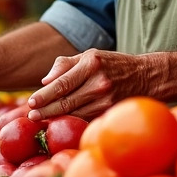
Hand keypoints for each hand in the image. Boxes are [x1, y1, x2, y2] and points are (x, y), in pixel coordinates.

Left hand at [26, 48, 156, 120]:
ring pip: (74, 113)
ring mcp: (106, 99)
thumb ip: (65, 65)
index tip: (30, 103)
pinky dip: (71, 120)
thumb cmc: (111, 64)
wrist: (145, 76)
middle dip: (45, 110)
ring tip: (40, 119)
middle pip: (65, 101)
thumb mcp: (90, 55)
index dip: (44, 96)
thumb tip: (44, 81)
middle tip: (30, 116)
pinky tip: (60, 121)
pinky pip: (86, 118)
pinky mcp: (110, 111)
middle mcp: (99, 82)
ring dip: (55, 117)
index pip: (61, 84)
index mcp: (91, 64)